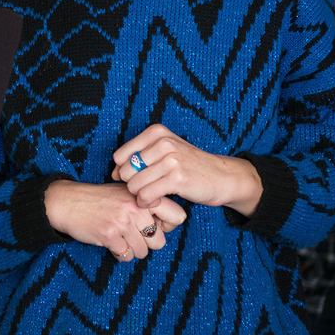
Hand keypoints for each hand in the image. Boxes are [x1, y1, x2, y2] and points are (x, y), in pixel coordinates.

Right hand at [43, 180, 186, 261]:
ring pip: (143, 252)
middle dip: (148, 243)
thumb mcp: (126, 193)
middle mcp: (136, 208)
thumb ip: (148, 204)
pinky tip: (112, 243)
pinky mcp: (109, 236)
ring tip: (121, 239)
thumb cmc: (100, 199)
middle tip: (134, 235)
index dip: (168, 225)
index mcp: (143, 195)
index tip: (155, 224)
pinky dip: (120, 254)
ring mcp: (122, 222)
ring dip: (133, 250)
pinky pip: (127, 256)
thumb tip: (169, 225)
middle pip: (161, 241)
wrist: (68, 202)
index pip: (178, 215)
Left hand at [113, 124, 262, 215]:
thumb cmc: (190, 166)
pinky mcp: (176, 178)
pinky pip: (146, 195)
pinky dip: (147, 203)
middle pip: (126, 171)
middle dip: (132, 185)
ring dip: (140, 196)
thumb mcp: (165, 152)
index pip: (120, 156)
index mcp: (156, 132)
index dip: (123, 172)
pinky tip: (156, 202)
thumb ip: (138, 158)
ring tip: (152, 196)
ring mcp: (170, 159)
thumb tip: (112, 173)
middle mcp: (163, 142)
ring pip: (134, 184)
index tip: (137, 179)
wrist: (222, 177)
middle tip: (146, 190)